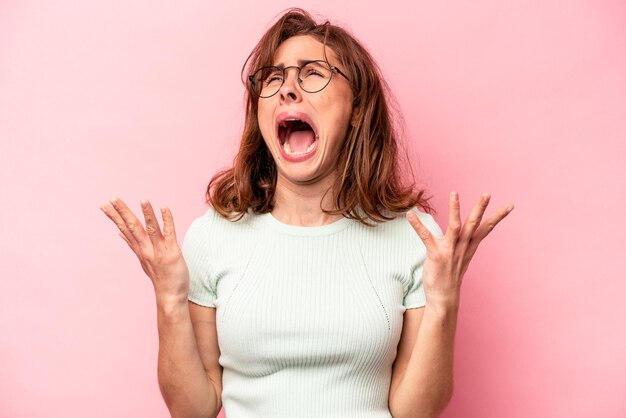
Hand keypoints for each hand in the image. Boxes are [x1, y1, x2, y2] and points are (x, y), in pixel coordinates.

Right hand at [100, 197, 188, 303]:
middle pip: (132, 227)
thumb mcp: (143, 259)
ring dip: (147, 214)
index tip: (104, 205)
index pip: (124, 229)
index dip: (114, 217)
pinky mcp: (172, 253)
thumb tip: (120, 233)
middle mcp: (146, 249)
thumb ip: (133, 245)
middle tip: (112, 199)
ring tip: (142, 199)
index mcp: (139, 249)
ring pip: (151, 229)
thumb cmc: (160, 277)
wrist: (171, 297)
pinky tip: (164, 208)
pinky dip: (167, 221)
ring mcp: (159, 251)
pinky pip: (170, 234)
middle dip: (123, 212)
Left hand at [407, 192, 513, 308]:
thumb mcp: (460, 258)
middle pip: (474, 224)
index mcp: (469, 247)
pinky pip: (426, 237)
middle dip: (480, 208)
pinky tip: (410, 215)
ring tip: (454, 193)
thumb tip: (463, 233)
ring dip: (455, 210)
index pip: (486, 229)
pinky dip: (417, 225)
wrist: (443, 299)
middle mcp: (462, 248)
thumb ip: (463, 244)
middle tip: (488, 193)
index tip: (509, 206)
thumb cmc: (449, 278)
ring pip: (455, 227)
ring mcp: (450, 251)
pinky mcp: (436, 255)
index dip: (498, 217)